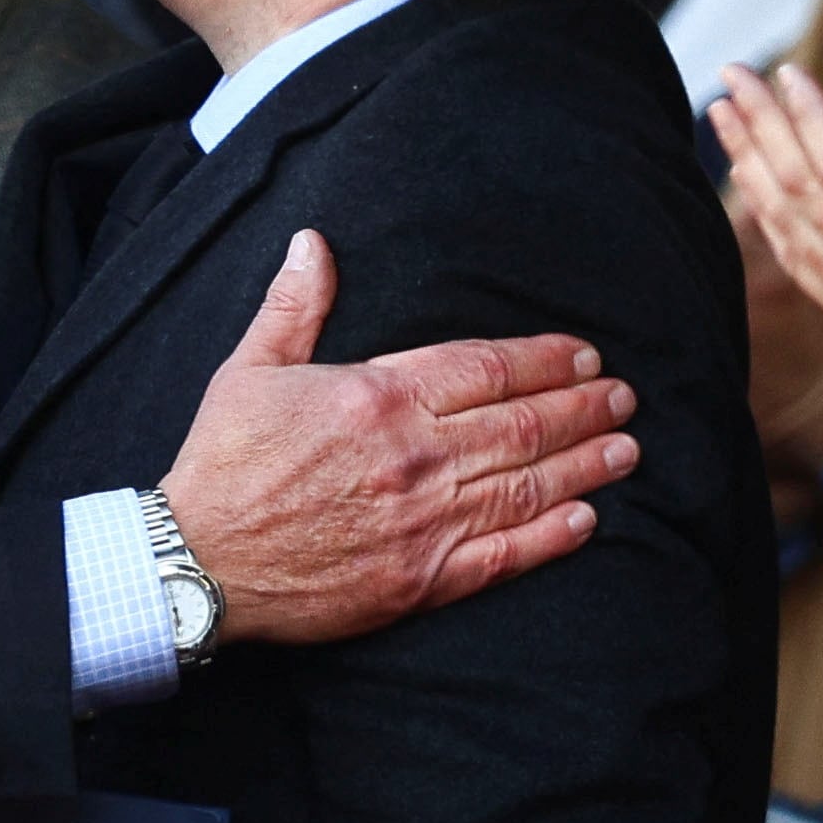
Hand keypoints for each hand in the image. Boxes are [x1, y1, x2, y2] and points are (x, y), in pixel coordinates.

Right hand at [159, 231, 638, 645]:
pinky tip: (587, 518)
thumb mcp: (250, 369)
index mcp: (378, 396)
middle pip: (522, 424)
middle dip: (582, 407)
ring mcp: (422, 521)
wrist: (197, 562)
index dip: (543, 360)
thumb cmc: (221, 463)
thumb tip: (315, 243)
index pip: (485, 368)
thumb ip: (295, 306)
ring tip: (626, 449)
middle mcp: (413, 456)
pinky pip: (502, 555)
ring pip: (526, 485)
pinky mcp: (419, 579)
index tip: (583, 354)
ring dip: (585, 464)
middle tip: (624, 397)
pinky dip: (551, 536)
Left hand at [709, 61, 822, 500]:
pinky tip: (749, 182)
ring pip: (783, 216)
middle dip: (761, 123)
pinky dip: (763, 210)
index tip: (786, 73)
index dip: (807, 117)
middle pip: (796, 182)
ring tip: (723, 112)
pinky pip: (791, 253)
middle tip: (732, 72)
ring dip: (749, 159)